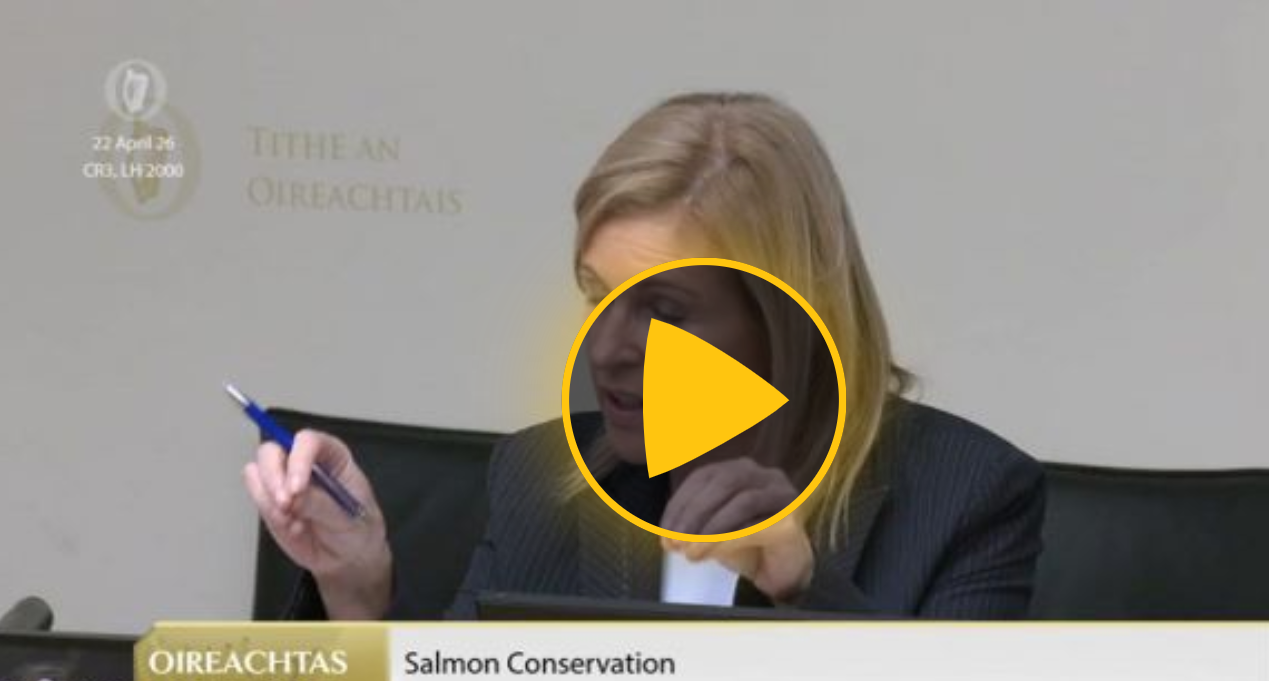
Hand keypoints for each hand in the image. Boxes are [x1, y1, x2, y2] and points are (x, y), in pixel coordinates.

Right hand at [242, 429, 391, 618]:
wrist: (348, 556)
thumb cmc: (358, 529)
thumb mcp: (349, 518)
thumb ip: (321, 505)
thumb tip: (294, 496)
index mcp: (333, 456)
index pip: (309, 442)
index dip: (299, 459)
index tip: (297, 487)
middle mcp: (305, 462)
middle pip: (273, 451)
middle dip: (273, 477)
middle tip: (285, 504)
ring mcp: (284, 480)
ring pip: (258, 471)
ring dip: (269, 500)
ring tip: (295, 522)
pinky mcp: (270, 500)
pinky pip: (257, 497)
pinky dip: (269, 514)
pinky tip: (292, 526)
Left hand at [660, 459, 812, 601]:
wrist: (785, 571)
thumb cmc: (748, 546)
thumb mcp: (715, 531)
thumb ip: (694, 526)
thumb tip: (669, 537)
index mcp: (740, 470)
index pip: (704, 476)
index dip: (680, 503)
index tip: (664, 531)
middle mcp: (763, 475)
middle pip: (724, 482)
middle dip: (694, 513)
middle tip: (675, 542)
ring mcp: (782, 493)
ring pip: (743, 501)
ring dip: (711, 529)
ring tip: (692, 553)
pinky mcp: (794, 519)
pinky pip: (760, 525)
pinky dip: (732, 540)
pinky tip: (714, 553)